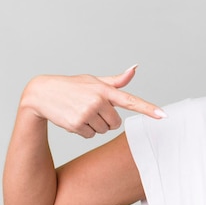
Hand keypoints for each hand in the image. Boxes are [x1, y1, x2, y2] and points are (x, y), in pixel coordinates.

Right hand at [21, 65, 165, 138]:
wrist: (42, 93)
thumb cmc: (73, 86)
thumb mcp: (94, 80)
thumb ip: (116, 81)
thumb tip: (135, 68)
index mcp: (105, 90)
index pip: (131, 100)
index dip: (148, 109)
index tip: (163, 116)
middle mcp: (98, 101)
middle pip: (116, 123)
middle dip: (106, 119)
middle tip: (90, 109)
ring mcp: (87, 113)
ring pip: (103, 131)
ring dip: (94, 125)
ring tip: (80, 112)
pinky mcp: (77, 124)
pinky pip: (90, 136)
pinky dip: (83, 131)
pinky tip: (73, 119)